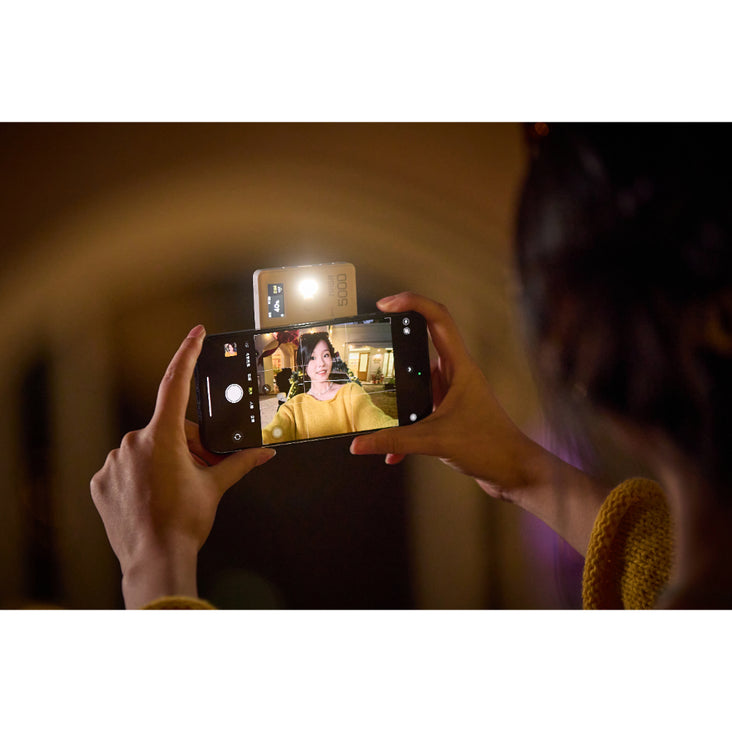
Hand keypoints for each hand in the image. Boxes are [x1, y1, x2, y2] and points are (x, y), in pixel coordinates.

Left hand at [91, 325, 275, 607]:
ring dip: (162, 459)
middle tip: (199, 469)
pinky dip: (140, 475)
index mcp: (162, 437)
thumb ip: (239, 463)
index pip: (175, 384)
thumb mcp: (215, 487)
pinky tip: (152, 495)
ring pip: (145, 447)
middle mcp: (133, 443)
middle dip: (186, 443)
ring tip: (175, 488)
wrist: (154, 560)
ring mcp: (113, 462)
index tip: (195, 333)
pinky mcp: (101, 481)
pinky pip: (124, 466)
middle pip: (168, 428)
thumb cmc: (182, 524)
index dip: (187, 354)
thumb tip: (263, 453)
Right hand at [350, 293, 541, 497]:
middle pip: (423, 342)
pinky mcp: (450, 411)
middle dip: (396, 346)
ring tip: (377, 400)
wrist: (513, 471)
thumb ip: (395, 441)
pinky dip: (406, 425)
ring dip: (399, 391)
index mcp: (460, 367)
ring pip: (418, 379)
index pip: (437, 318)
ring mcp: (453, 392)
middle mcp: (456, 374)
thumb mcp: (434, 441)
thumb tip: (361, 444)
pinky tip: (394, 449)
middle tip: (372, 348)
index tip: (385, 305)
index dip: (411, 303)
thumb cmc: (490, 446)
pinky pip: (421, 408)